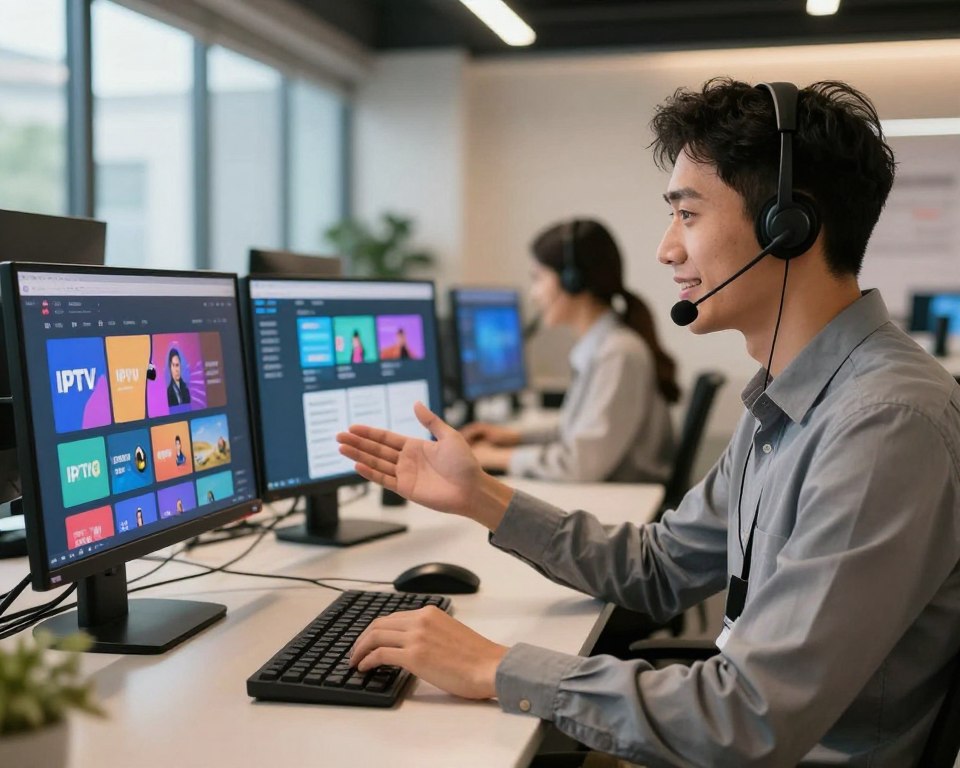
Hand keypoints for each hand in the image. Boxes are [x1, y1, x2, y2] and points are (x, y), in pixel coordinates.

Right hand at [337, 402, 513, 525]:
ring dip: (358, 456)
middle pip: (376, 449)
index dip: (369, 432)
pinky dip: (370, 473)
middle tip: (339, 436)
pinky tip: (357, 465)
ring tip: (341, 448)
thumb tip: (416, 403)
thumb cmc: (464, 463)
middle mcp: (407, 459)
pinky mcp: (406, 489)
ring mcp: (405, 474)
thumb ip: (430, 421)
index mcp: (415, 445)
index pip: (386, 437)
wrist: (472, 489)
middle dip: (357, 443)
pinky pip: (384, 479)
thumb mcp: (449, 436)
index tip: (352, 427)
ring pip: (376, 463)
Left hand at [349, 606, 507, 699]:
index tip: (368, 640)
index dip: (375, 630)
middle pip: (379, 624)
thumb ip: (429, 632)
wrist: (490, 667)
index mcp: (430, 612)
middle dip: (362, 638)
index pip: (393, 617)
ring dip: (360, 649)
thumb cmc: (477, 657)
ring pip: (375, 636)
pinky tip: (363, 667)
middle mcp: (421, 620)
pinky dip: (367, 660)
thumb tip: (410, 645)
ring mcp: (417, 637)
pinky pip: (380, 654)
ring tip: (355, 661)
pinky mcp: (414, 656)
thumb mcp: (449, 632)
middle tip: (355, 651)